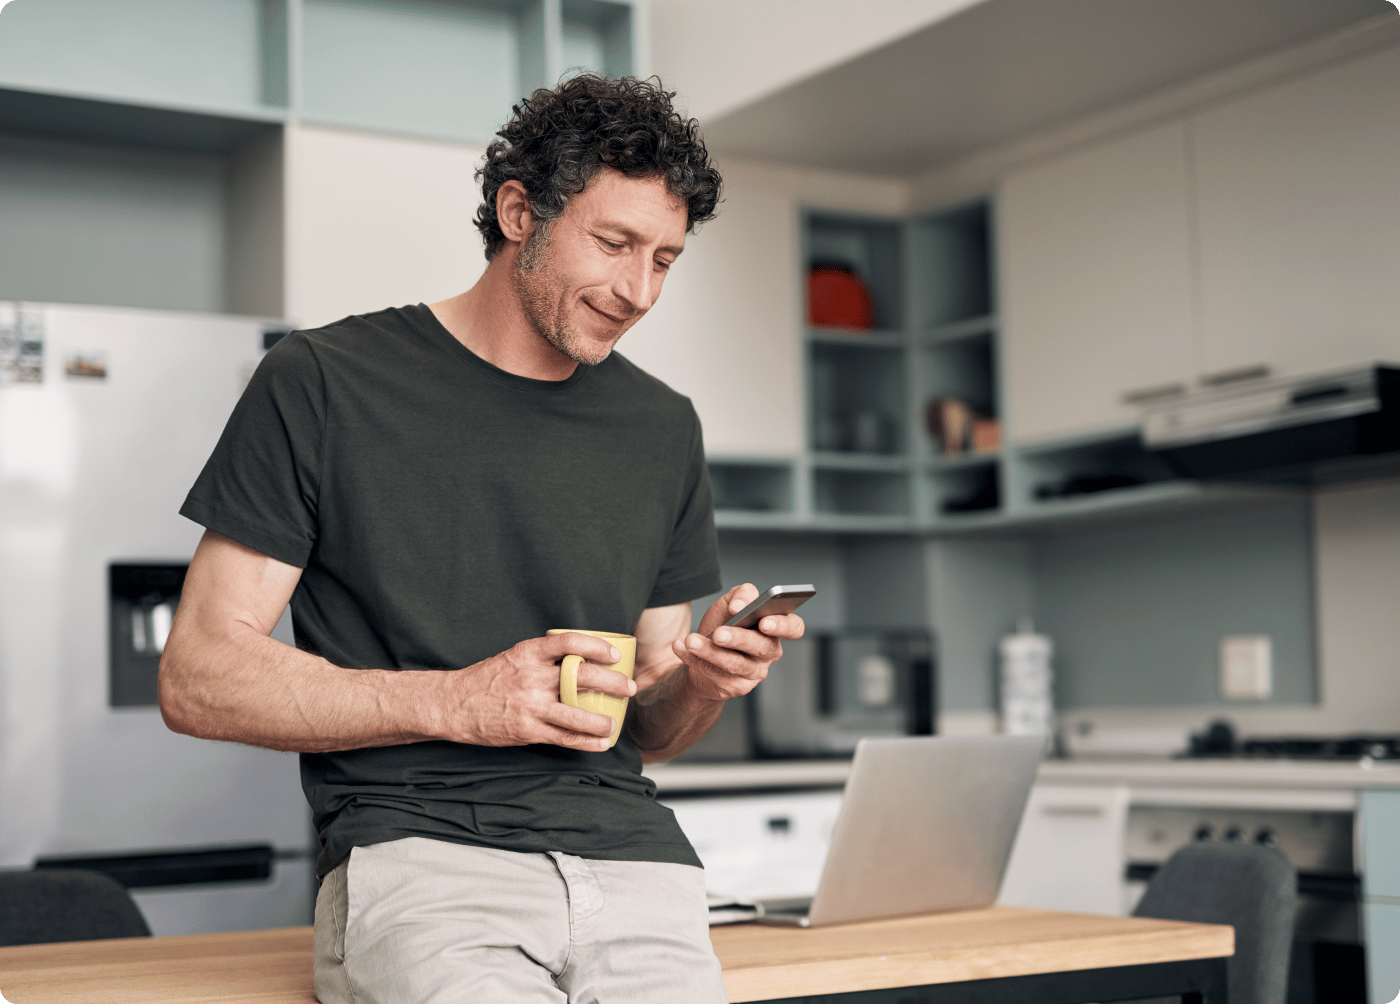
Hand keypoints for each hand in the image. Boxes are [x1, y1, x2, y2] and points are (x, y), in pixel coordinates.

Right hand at [432, 633, 635, 751]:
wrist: (453, 704)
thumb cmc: (487, 680)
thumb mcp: (514, 658)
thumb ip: (543, 660)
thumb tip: (579, 661)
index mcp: (528, 653)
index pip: (570, 642)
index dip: (596, 646)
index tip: (614, 654)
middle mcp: (531, 677)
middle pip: (581, 676)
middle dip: (612, 683)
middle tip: (628, 687)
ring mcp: (530, 705)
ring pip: (576, 713)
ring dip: (602, 720)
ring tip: (615, 723)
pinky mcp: (526, 730)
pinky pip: (564, 737)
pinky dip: (586, 741)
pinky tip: (600, 743)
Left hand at [669, 583, 805, 702]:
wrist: (701, 651)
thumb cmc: (724, 623)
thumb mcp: (731, 602)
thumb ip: (742, 594)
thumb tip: (740, 604)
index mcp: (774, 628)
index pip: (794, 628)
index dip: (783, 626)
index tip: (764, 621)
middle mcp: (769, 651)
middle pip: (761, 647)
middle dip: (739, 638)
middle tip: (718, 633)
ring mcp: (754, 672)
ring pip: (735, 663)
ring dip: (710, 651)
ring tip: (691, 640)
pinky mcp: (736, 686)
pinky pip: (714, 674)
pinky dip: (694, 659)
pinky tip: (681, 647)